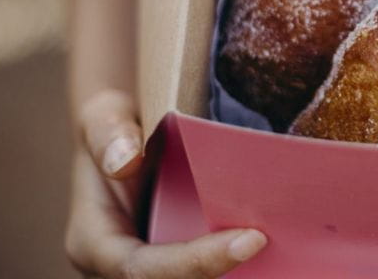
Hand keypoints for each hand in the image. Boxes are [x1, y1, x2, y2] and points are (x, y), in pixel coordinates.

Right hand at [65, 90, 267, 277]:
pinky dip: (240, 264)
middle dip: (222, 272)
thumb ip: (107, 132)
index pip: (142, 270)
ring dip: (237, 272)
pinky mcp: (179, 259)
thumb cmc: (114, 123)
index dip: (196, 263)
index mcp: (95, 242)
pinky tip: (279, 240)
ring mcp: (152, 266)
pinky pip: (208, 270)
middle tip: (273, 241)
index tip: (250, 240)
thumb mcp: (103, 113)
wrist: (127, 130)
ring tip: (283, 243)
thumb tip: (125, 161)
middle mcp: (121, 265)